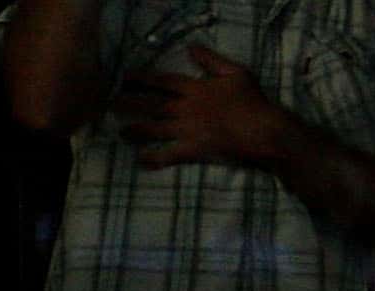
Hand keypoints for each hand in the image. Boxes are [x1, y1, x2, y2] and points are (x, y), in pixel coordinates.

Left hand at [114, 46, 288, 169]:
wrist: (264, 129)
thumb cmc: (253, 100)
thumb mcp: (236, 72)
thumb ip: (211, 60)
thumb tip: (191, 47)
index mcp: (197, 89)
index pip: (164, 82)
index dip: (143, 79)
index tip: (125, 77)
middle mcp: (187, 108)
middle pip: (153, 105)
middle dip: (130, 103)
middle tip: (110, 103)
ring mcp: (188, 130)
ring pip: (155, 128)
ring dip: (136, 129)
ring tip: (119, 131)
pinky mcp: (193, 150)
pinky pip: (168, 155)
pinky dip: (153, 158)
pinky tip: (140, 159)